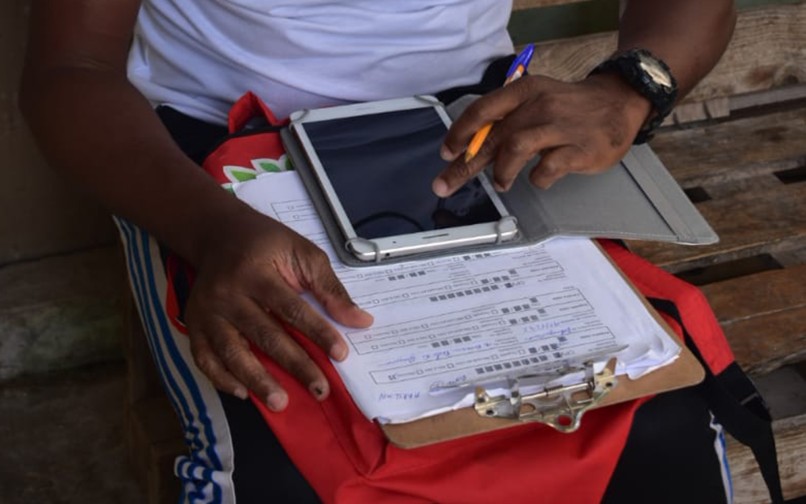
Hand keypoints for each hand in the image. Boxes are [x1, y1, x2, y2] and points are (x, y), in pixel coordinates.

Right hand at [184, 208, 372, 410]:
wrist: (218, 234)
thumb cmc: (266, 244)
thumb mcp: (302, 252)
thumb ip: (329, 288)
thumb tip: (360, 321)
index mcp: (256, 272)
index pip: (291, 308)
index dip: (317, 332)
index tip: (340, 354)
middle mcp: (228, 294)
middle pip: (264, 334)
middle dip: (294, 364)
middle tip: (319, 390)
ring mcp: (207, 312)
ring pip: (232, 352)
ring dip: (257, 380)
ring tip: (281, 403)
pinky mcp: (194, 324)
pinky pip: (204, 358)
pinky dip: (221, 379)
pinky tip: (243, 393)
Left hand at [433, 73, 652, 194]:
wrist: (618, 102)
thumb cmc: (568, 108)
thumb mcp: (535, 102)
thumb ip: (505, 123)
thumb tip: (469, 149)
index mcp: (523, 91)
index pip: (483, 110)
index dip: (460, 133)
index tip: (446, 152)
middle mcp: (539, 105)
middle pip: (493, 136)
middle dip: (465, 164)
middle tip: (445, 185)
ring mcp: (559, 127)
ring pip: (516, 148)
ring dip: (501, 172)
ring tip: (501, 184)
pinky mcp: (579, 149)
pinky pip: (548, 168)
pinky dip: (537, 179)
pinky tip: (539, 179)